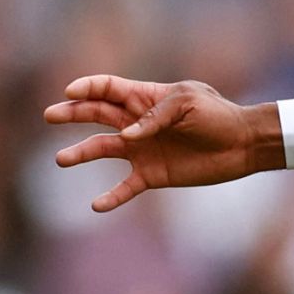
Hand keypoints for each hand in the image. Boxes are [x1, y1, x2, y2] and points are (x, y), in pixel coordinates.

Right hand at [44, 76, 283, 211]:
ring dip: (81, 153)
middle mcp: (137, 123)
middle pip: (96, 114)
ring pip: (103, 149)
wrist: (243, 144)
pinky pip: (126, 188)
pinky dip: (111, 197)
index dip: (87, 88)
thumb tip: (129, 136)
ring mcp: (142, 149)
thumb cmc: (218, 116)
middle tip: (50, 114)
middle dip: (71, 112)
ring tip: (61, 159)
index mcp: (146, 98)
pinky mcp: (152, 174)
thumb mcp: (189, 103)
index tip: (71, 91)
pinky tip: (96, 206)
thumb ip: (156, 115)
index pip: (108, 88)